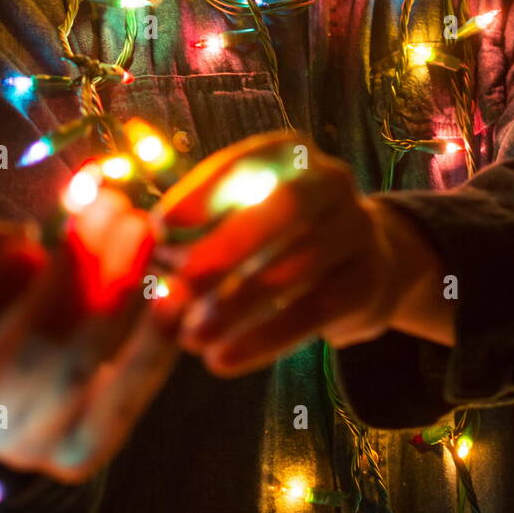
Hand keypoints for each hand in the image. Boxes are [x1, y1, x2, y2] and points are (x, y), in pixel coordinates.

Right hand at [0, 190, 188, 482]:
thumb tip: (29, 231)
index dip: (13, 273)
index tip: (48, 227)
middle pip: (37, 344)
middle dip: (83, 269)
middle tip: (121, 212)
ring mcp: (31, 445)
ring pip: (81, 368)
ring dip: (122, 293)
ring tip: (146, 235)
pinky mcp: (81, 454)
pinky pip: (122, 400)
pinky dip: (152, 345)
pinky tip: (175, 296)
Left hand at [154, 130, 437, 376]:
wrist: (368, 265)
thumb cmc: (281, 238)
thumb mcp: (247, 216)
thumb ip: (201, 230)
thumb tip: (145, 256)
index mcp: (291, 153)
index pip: (246, 163)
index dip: (202, 193)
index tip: (158, 228)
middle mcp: (331, 180)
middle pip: (284, 207)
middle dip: (229, 245)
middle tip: (180, 282)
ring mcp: (357, 229)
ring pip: (297, 266)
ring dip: (238, 304)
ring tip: (190, 337)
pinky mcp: (367, 282)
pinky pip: (314, 311)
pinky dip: (264, 338)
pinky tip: (222, 359)